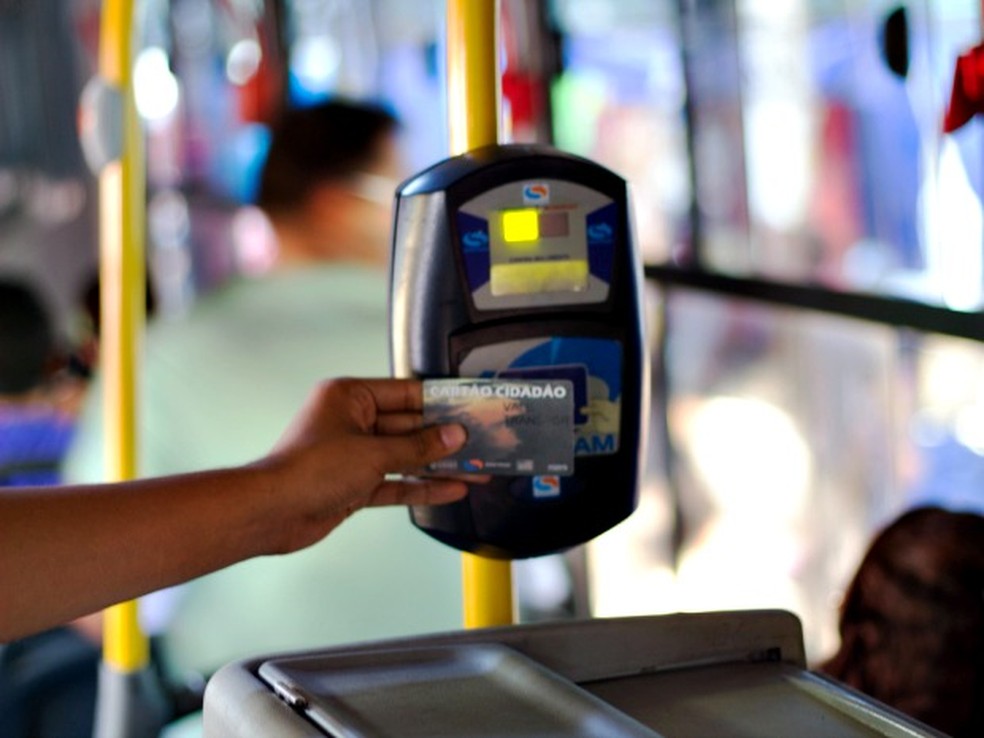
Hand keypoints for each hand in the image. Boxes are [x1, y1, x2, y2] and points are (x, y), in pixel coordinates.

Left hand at [258, 378, 469, 552]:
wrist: (272, 513)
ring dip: (437, 464)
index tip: (469, 407)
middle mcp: (351, 421)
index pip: (406, 394)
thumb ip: (417, 446)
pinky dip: (420, 485)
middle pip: (408, 426)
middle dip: (443, 437)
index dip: (440, 402)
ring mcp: (353, 454)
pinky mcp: (354, 483)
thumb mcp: (372, 453)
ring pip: (405, 456)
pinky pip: (395, 481)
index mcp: (349, 397)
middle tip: (479, 441)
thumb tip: (452, 436)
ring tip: (474, 467)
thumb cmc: (307, 470)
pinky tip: (450, 488)